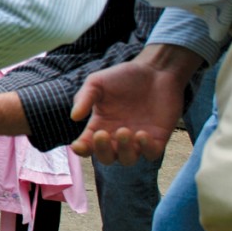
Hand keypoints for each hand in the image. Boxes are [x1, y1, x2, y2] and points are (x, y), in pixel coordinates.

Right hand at [70, 44, 200, 164]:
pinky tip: (142, 134)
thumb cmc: (123, 76)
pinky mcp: (157, 139)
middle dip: (102, 150)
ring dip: (124, 150)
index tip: (77, 145)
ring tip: (124, 131)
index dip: (81, 149)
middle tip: (102, 134)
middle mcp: (117, 137)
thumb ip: (84, 98)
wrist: (155, 70)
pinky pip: (151, 153)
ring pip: (128, 159)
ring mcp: (137, 140)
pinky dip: (146, 149)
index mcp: (100, 126)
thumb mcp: (97, 82)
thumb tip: (74, 118)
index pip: (87, 145)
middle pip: (107, 157)